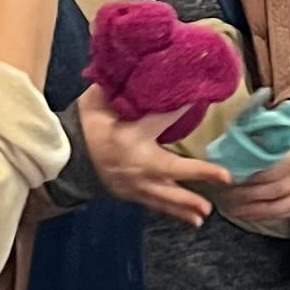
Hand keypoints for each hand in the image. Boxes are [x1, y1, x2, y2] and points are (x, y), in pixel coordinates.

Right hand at [74, 84, 218, 225]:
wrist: (64, 158)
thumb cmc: (86, 126)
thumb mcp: (97, 103)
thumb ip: (116, 88)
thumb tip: (136, 67)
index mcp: (129, 135)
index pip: (160, 119)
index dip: (180, 109)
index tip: (200, 97)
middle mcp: (136, 162)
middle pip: (171, 169)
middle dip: (198, 173)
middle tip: (224, 177)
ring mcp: (135, 183)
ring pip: (166, 195)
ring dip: (188, 203)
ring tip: (208, 211)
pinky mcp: (133, 195)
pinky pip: (157, 205)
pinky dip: (176, 213)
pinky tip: (195, 221)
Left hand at [216, 118, 289, 225]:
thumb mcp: (280, 126)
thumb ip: (263, 127)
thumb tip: (238, 136)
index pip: (286, 164)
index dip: (260, 175)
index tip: (234, 180)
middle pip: (285, 187)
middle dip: (254, 195)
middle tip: (229, 198)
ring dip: (261, 210)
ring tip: (237, 211)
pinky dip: (272, 215)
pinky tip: (253, 214)